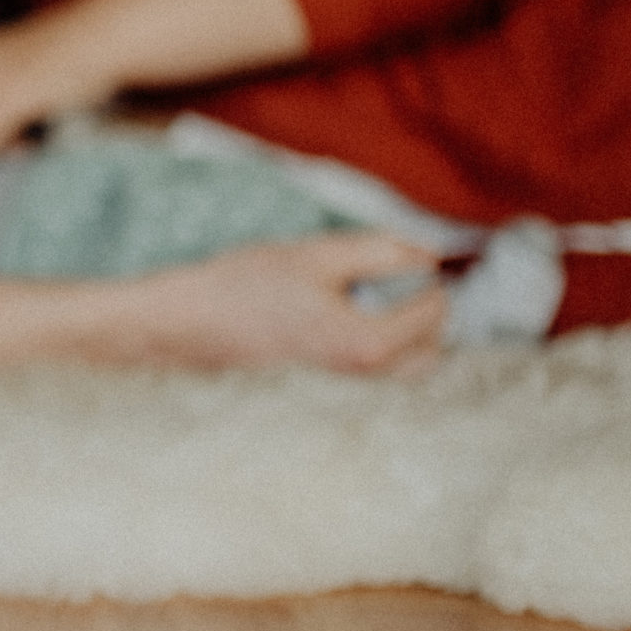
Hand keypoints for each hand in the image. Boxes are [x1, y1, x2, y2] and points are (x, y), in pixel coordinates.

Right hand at [133, 233, 446, 372]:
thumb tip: (431, 252)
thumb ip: (383, 252)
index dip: (434, 274)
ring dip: (409, 327)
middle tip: (407, 271)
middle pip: (432, 347)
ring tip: (383, 289)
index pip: (437, 310)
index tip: (417, 251)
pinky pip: (379, 364)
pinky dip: (385, 338)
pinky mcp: (328, 377)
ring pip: (407, 362)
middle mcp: (364, 371)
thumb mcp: (320, 254)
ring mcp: (345, 380)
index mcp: (369, 342)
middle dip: (429, 309)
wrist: (194, 322)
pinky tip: (353, 307)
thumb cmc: (249, 285)